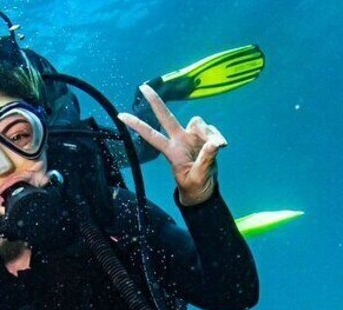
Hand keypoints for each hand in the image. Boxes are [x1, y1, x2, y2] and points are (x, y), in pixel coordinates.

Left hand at [118, 84, 226, 205]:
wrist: (204, 191)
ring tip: (219, 146)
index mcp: (171, 151)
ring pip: (198, 123)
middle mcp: (179, 140)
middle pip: (166, 117)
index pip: (152, 135)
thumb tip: (215, 143)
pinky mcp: (205, 138)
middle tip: (142, 87)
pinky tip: (222, 145)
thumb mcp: (198, 176)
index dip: (137, 125)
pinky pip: (212, 131)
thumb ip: (206, 159)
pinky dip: (217, 137)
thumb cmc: (195, 186)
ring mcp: (192, 137)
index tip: (120, 115)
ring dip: (209, 133)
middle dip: (155, 102)